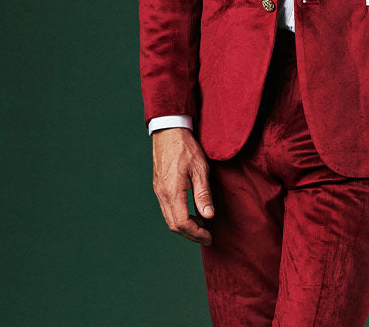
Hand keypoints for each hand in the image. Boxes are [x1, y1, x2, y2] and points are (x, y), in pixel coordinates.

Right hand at [151, 127, 213, 244]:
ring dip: (185, 226)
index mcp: (172, 191)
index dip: (196, 234)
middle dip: (191, 234)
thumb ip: (203, 195)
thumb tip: (208, 216)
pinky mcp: (158, 187)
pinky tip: (192, 211)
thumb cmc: (186, 148)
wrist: (169, 131)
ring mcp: (158, 191)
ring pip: (169, 218)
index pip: (182, 223)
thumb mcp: (200, 169)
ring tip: (203, 224)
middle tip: (207, 236)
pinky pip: (167, 209)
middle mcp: (162, 194)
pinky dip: (179, 216)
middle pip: (174, 225)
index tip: (209, 237)